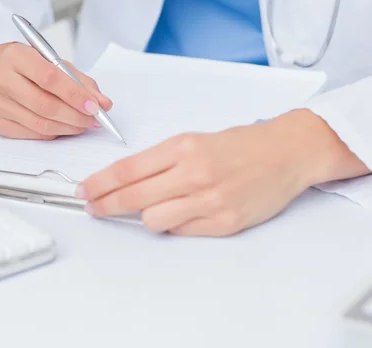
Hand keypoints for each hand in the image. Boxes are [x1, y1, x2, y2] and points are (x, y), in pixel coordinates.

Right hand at [0, 43, 112, 139]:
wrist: (2, 73)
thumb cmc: (34, 68)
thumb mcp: (59, 65)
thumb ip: (82, 83)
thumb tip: (104, 104)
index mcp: (16, 55)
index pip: (48, 77)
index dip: (74, 94)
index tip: (93, 107)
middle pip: (43, 104)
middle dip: (74, 115)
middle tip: (92, 120)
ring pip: (39, 123)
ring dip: (67, 128)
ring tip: (83, 125)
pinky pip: (33, 134)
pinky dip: (54, 133)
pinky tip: (64, 127)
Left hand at [76, 110, 369, 236]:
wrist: (286, 153)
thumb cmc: (241, 145)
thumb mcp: (196, 140)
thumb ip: (162, 161)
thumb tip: (127, 183)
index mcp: (184, 147)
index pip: (128, 170)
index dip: (100, 183)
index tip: (85, 190)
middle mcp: (194, 173)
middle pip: (133, 198)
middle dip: (106, 205)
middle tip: (94, 207)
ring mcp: (210, 200)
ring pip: (153, 220)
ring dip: (147, 216)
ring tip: (157, 207)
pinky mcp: (224, 222)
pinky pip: (181, 231)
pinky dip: (174, 224)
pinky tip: (183, 212)